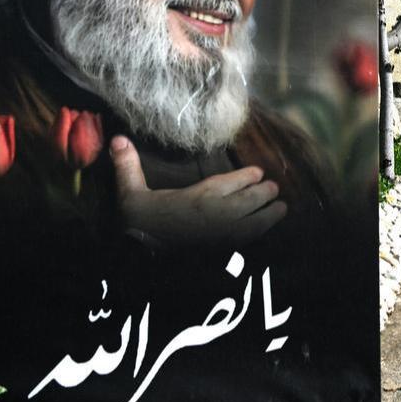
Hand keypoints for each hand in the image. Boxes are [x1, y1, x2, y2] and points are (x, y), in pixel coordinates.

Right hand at [109, 135, 287, 244]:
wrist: (142, 263)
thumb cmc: (139, 226)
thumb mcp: (131, 195)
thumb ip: (128, 167)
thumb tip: (117, 138)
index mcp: (199, 197)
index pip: (231, 182)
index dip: (247, 177)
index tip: (258, 173)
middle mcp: (217, 214)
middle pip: (250, 200)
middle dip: (264, 193)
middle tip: (275, 188)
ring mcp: (224, 235)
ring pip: (256, 221)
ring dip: (271, 213)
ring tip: (283, 208)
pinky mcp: (225, 252)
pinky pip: (250, 240)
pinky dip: (263, 233)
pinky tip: (268, 229)